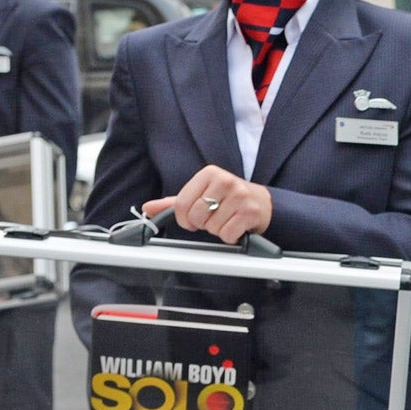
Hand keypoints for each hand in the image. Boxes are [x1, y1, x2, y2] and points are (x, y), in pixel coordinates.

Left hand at [143, 165, 272, 244]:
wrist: (262, 203)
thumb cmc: (228, 199)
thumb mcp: (201, 194)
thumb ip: (174, 202)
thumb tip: (148, 208)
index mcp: (210, 173)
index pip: (182, 203)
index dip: (183, 218)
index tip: (190, 219)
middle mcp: (225, 181)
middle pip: (196, 216)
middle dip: (202, 224)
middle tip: (213, 218)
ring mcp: (240, 196)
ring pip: (212, 227)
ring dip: (217, 230)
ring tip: (226, 220)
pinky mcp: (250, 212)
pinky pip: (227, 234)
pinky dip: (230, 236)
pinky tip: (236, 226)